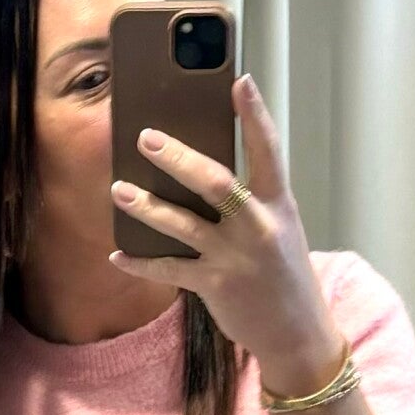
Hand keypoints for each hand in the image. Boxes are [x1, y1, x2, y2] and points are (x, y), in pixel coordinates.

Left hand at [110, 73, 344, 395]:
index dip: (254, 115)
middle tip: (145, 137)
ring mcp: (235, 257)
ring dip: (147, 206)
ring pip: (184, 225)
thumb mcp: (278, 228)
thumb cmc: (282, 273)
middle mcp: (258, 226)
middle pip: (216, 182)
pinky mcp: (215, 286)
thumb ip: (248, 200)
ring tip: (119, 190)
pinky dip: (141, 262)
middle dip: (178, 158)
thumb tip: (196, 169)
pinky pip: (170, 269)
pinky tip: (117, 254)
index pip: (269, 150)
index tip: (239, 81)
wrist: (297, 333)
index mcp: (278, 204)